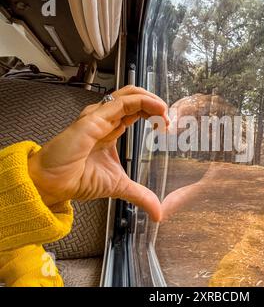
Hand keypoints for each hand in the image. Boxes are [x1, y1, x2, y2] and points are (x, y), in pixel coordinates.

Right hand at [28, 86, 168, 221]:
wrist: (52, 184)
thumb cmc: (75, 179)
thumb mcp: (119, 186)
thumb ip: (140, 195)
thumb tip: (157, 212)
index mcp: (110, 130)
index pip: (136, 111)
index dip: (154, 113)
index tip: (167, 125)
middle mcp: (105, 120)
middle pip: (135, 98)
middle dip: (156, 104)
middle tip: (169, 119)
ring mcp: (99, 116)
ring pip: (129, 94)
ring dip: (152, 100)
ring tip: (165, 113)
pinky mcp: (93, 119)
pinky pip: (122, 102)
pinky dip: (143, 102)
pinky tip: (156, 110)